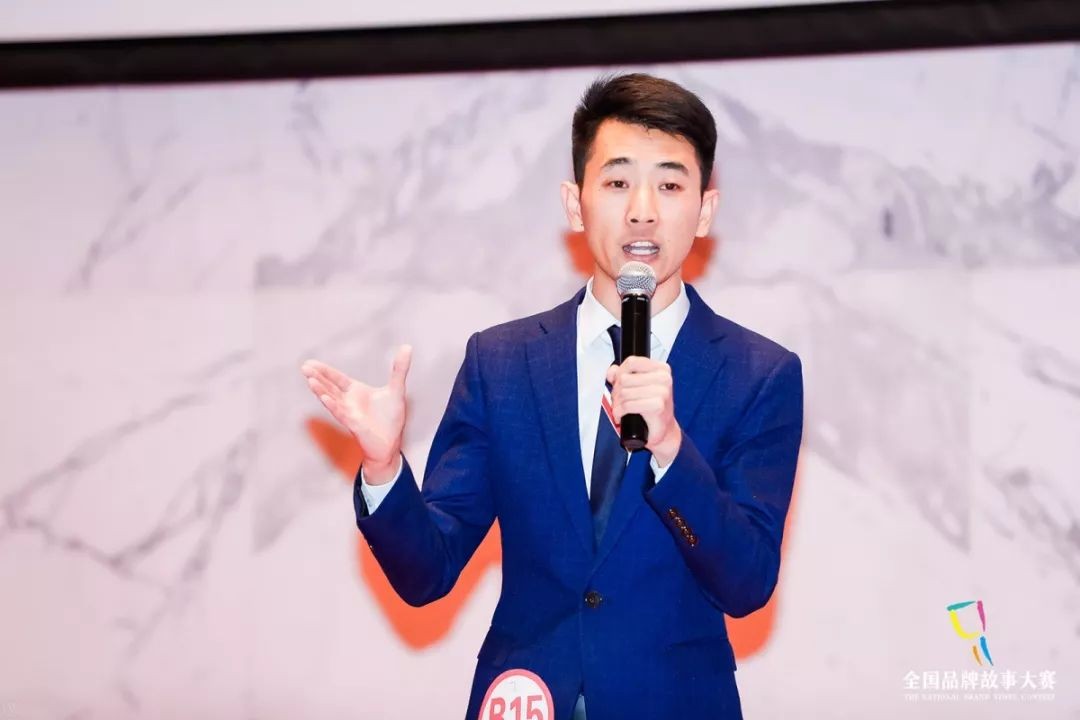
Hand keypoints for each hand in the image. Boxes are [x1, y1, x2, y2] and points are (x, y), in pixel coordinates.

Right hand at [300, 345, 411, 483]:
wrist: (391, 443)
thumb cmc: (391, 418)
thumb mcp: (396, 389)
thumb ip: (399, 369)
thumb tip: (407, 347)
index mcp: (355, 391)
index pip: (336, 378)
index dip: (324, 370)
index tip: (310, 362)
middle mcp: (349, 402)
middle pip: (329, 387)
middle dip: (317, 377)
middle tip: (304, 367)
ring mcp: (349, 414)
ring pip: (332, 400)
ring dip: (321, 390)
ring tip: (311, 380)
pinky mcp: (355, 425)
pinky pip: (342, 414)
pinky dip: (333, 406)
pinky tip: (324, 398)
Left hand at [606, 356, 681, 466]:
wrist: (664, 430)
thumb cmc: (652, 409)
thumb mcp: (638, 387)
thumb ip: (624, 375)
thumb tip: (612, 371)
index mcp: (662, 369)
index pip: (632, 362)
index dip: (619, 372)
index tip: (617, 382)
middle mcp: (664, 378)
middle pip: (625, 378)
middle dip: (616, 391)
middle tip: (618, 400)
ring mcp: (662, 392)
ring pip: (624, 392)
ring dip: (616, 403)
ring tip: (620, 409)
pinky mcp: (657, 406)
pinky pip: (627, 405)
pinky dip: (619, 412)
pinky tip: (621, 416)